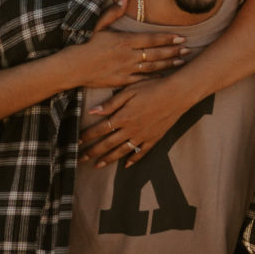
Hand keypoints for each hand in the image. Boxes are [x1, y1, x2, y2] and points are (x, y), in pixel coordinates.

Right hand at [68, 0, 186, 89]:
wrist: (75, 67)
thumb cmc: (87, 45)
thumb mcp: (98, 25)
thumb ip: (113, 11)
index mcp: (124, 40)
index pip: (151, 39)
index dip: (168, 38)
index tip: (181, 37)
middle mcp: (128, 55)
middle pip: (156, 53)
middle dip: (173, 51)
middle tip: (187, 49)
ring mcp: (126, 69)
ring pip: (153, 66)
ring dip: (168, 63)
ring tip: (181, 61)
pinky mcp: (123, 81)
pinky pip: (142, 79)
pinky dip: (155, 77)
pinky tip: (165, 75)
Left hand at [79, 71, 198, 167]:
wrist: (178, 94)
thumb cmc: (153, 87)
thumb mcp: (129, 90)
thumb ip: (111, 103)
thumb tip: (93, 111)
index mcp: (123, 116)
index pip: (100, 129)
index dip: (87, 136)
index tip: (76, 141)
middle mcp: (131, 129)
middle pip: (107, 144)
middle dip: (92, 152)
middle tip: (80, 158)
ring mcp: (143, 135)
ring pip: (122, 151)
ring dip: (108, 159)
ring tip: (97, 165)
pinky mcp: (154, 138)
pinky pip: (142, 152)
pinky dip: (133, 160)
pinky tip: (126, 166)